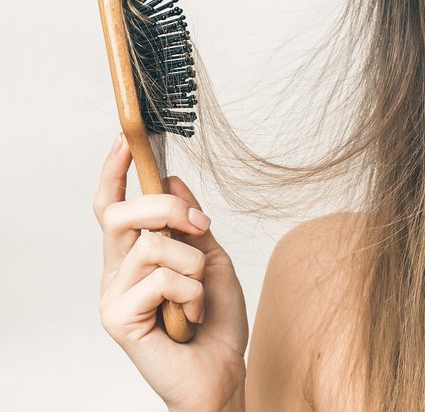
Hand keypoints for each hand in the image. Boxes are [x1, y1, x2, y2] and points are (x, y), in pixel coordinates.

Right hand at [95, 132, 248, 411]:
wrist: (222, 372)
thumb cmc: (216, 320)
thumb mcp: (212, 259)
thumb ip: (190, 223)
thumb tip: (172, 179)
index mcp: (135, 254)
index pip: (113, 206)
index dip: (115, 172)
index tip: (125, 140)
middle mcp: (116, 271)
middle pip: (121, 213)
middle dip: (166, 208)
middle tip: (201, 227)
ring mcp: (113, 295)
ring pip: (150, 245)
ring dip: (193, 264)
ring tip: (201, 294)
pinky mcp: (118, 319)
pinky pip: (159, 279)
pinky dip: (191, 292)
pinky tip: (193, 315)